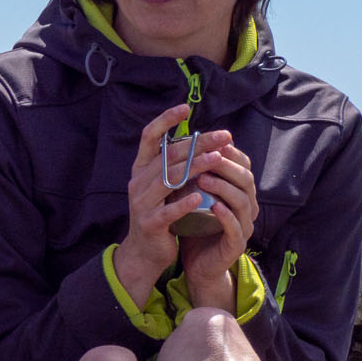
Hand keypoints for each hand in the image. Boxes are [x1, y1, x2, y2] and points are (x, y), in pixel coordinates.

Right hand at [116, 103, 207, 303]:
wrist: (146, 252)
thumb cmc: (161, 213)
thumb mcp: (163, 186)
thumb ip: (174, 165)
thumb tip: (202, 139)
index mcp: (141, 169)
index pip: (149, 137)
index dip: (165, 120)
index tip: (186, 108)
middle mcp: (138, 182)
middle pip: (167, 156)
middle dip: (197, 143)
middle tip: (223, 136)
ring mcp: (141, 203)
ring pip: (168, 179)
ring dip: (194, 167)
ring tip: (217, 159)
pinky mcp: (149, 224)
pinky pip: (167, 211)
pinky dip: (183, 203)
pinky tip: (200, 196)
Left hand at [178, 133, 258, 310]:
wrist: (198, 265)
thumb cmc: (196, 227)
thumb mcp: (194, 197)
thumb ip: (194, 174)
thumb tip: (183, 143)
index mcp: (239, 192)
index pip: (242, 166)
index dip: (230, 152)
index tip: (211, 141)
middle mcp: (247, 207)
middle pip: (246, 179)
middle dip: (227, 166)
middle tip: (207, 155)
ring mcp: (245, 226)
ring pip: (243, 201)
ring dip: (224, 188)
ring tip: (203, 178)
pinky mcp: (237, 245)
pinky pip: (236, 228)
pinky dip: (227, 216)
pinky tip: (215, 207)